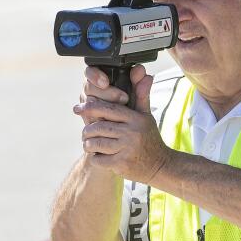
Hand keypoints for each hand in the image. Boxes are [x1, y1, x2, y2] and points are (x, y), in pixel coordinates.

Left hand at [74, 65, 167, 182]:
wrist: (160, 165)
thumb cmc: (149, 138)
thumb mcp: (146, 117)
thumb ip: (141, 95)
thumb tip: (146, 74)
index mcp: (136, 119)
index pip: (108, 109)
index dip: (91, 107)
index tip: (79, 108)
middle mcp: (132, 133)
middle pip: (98, 127)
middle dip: (87, 130)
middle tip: (85, 133)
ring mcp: (127, 149)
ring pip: (95, 143)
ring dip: (88, 145)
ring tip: (90, 144)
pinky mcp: (122, 164)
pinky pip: (98, 159)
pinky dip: (95, 159)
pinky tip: (99, 157)